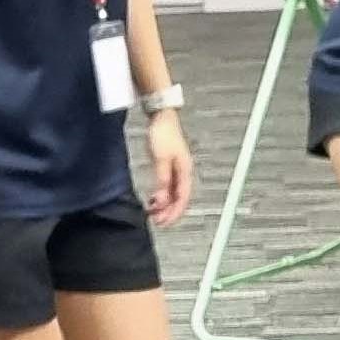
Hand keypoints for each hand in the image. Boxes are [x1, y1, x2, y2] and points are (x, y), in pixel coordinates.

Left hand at [144, 111, 194, 226]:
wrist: (161, 117)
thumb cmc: (164, 133)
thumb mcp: (161, 159)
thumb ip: (162, 181)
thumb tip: (162, 201)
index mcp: (185, 172)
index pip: (182, 199)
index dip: (173, 213)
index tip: (162, 222)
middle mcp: (183, 173)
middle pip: (180, 199)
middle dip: (169, 212)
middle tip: (157, 221)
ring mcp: (177, 170)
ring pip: (174, 194)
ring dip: (165, 205)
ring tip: (154, 213)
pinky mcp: (169, 166)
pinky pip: (169, 187)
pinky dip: (162, 196)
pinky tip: (154, 200)